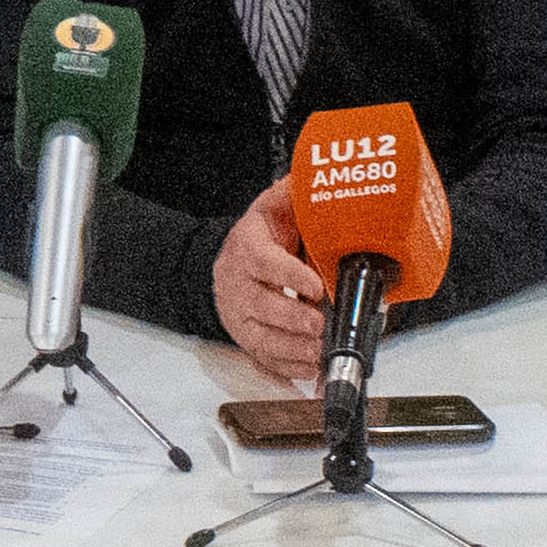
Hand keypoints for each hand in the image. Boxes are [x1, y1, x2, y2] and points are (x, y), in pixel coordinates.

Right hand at [209, 181, 322, 385]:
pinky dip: (289, 367)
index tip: (315, 284)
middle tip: (319, 324)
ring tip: (319, 351)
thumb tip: (311, 177)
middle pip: (262, 306)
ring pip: (262, 337)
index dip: (289, 275)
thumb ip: (290, 195)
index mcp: (248, 250)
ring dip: (293, 348)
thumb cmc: (259, 238)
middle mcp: (239, 286)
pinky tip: (311, 369)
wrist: (226, 264)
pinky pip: (265, 358)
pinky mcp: (248, 340)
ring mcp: (241, 317)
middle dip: (293, 318)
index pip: (265, 263)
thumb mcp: (270, 209)